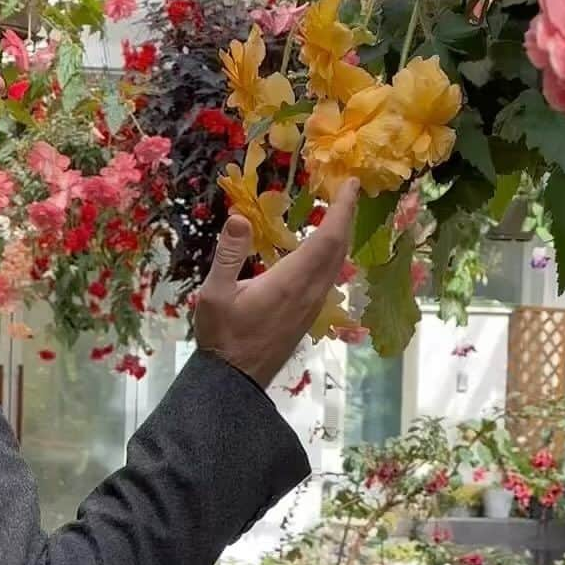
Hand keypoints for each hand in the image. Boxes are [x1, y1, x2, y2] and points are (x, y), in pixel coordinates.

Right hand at [194, 182, 359, 388]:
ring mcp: (312, 305)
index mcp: (291, 282)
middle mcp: (310, 292)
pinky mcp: (308, 314)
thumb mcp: (213, 294)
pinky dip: (332, 253)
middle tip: (346, 189)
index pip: (328, 238)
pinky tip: (320, 248)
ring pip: (337, 264)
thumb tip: (240, 217)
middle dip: (346, 215)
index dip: (342, 209)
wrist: (235, 381)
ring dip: (340, 235)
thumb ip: (228, 254)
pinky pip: (329, 276)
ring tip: (336, 212)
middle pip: (339, 248)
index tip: (351, 183)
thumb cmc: (221, 337)